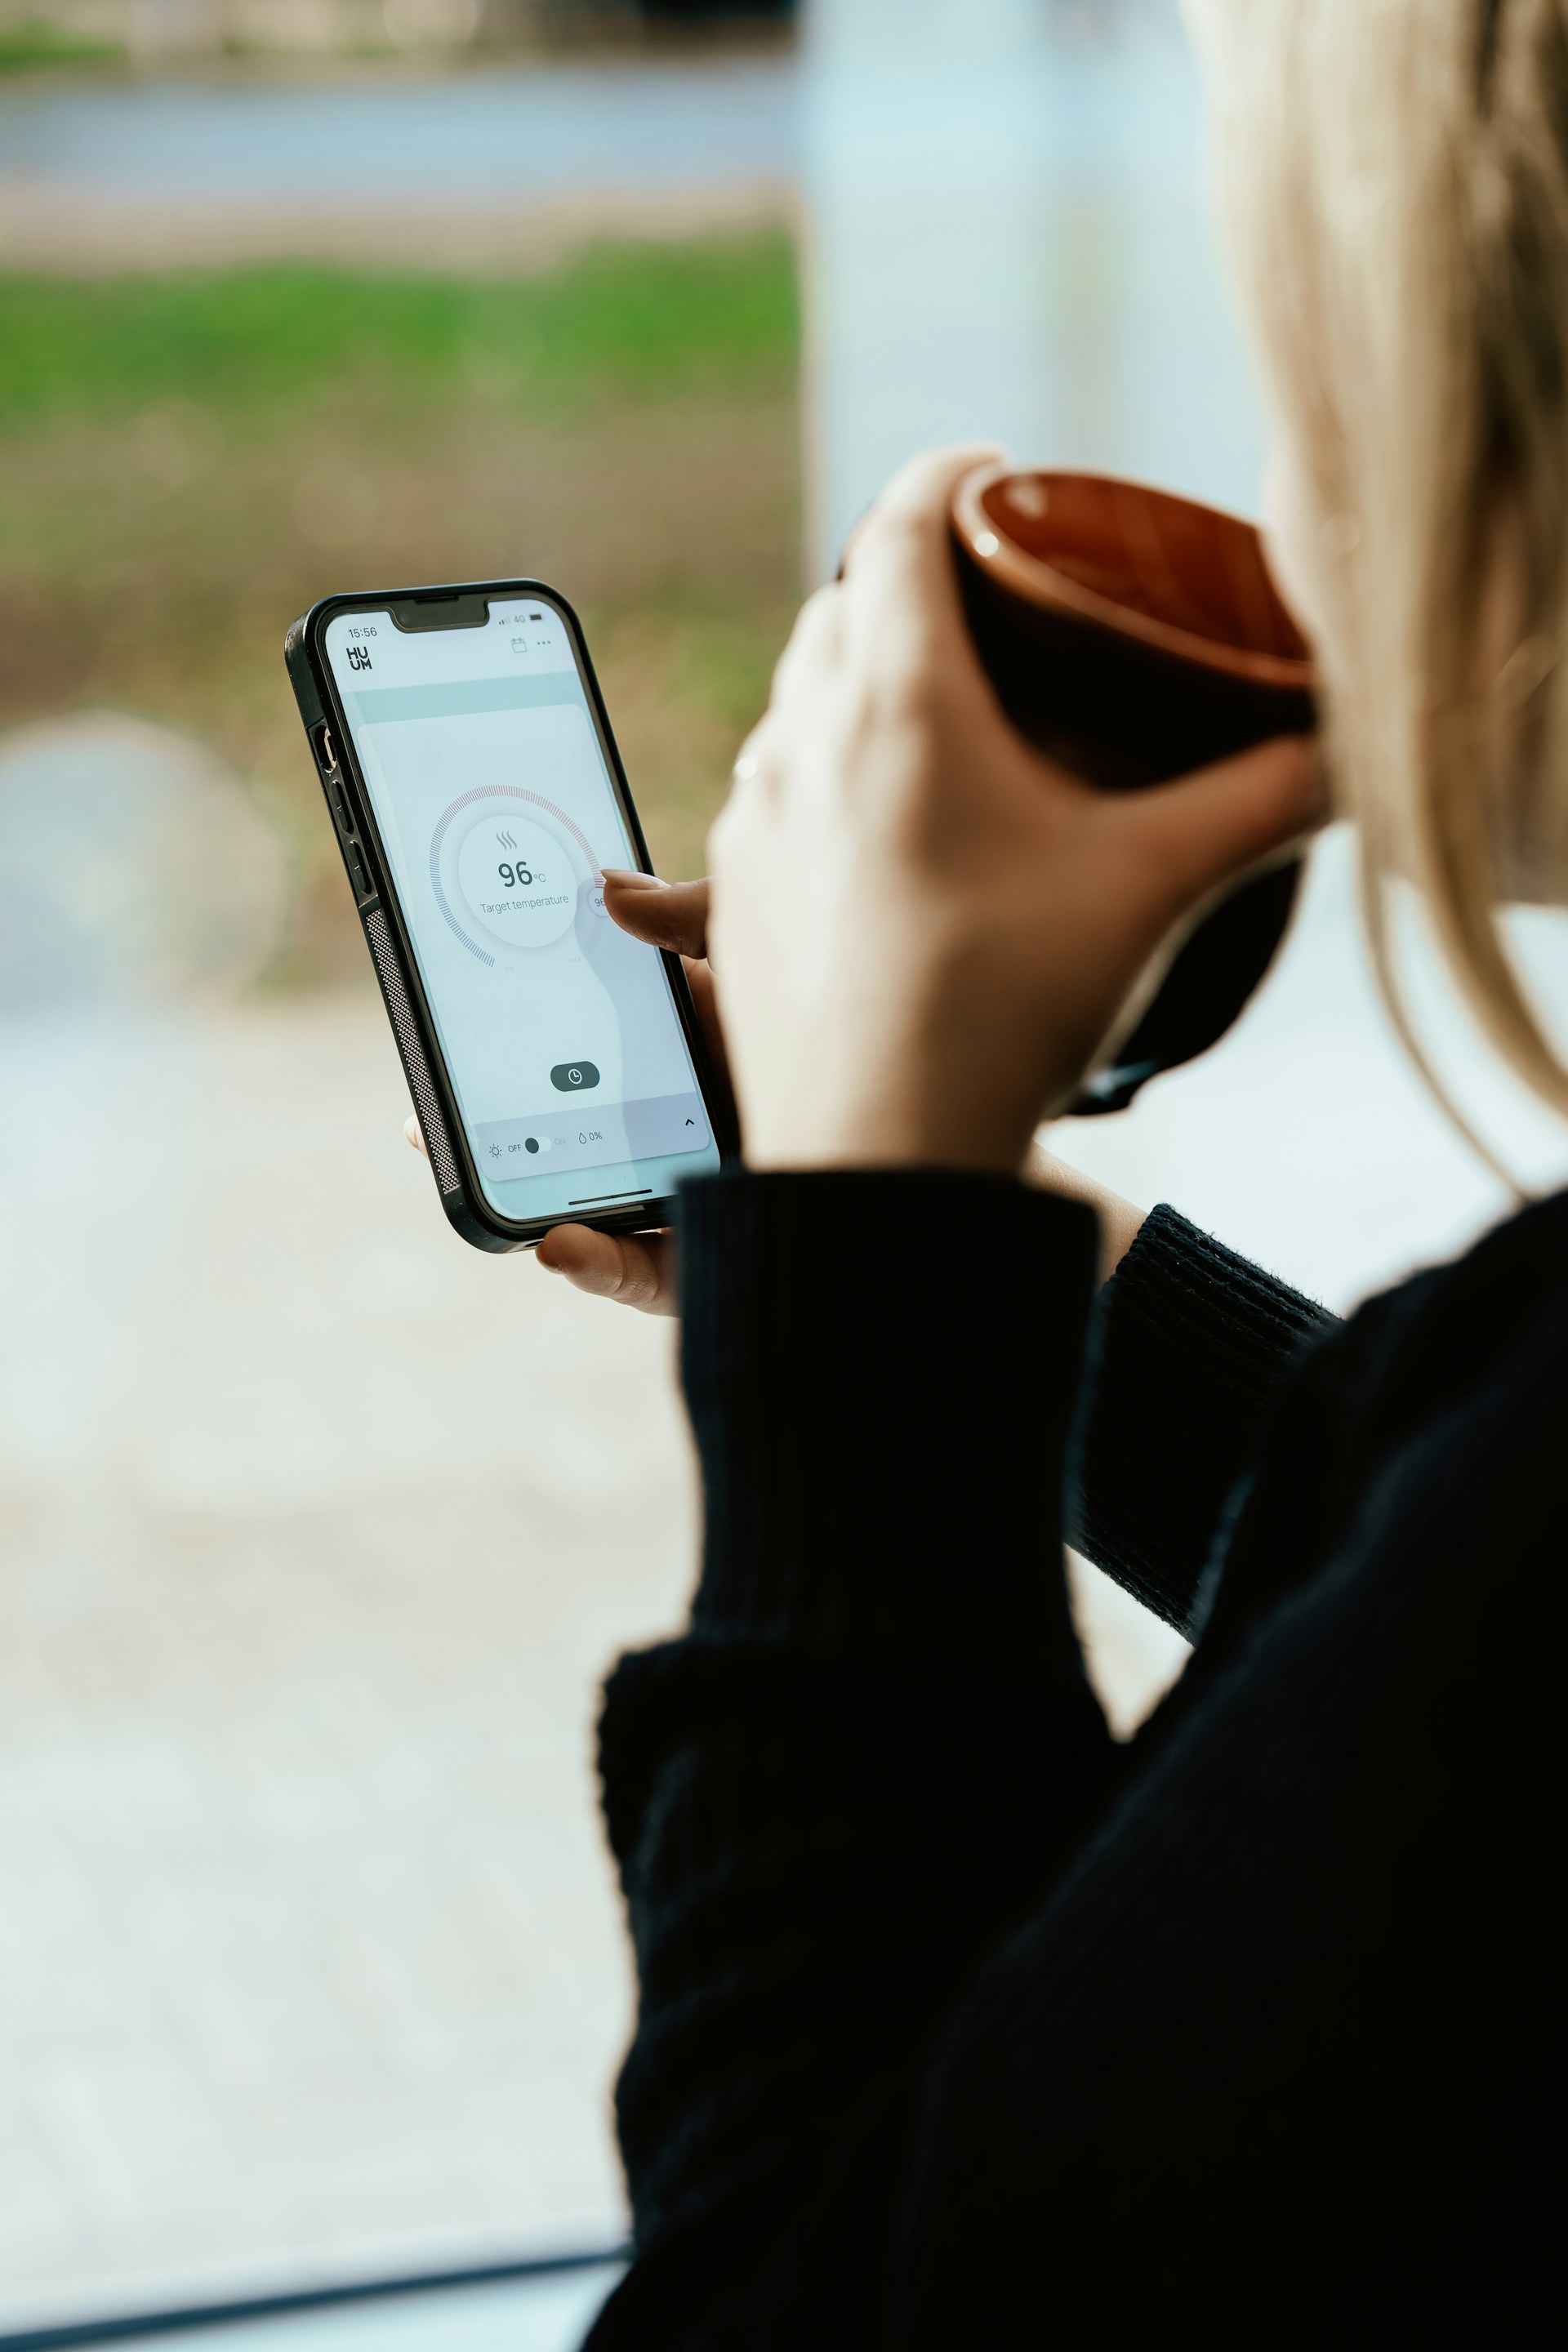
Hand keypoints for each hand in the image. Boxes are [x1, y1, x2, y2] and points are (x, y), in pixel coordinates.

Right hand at [402, 869, 1149, 1306]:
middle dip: (487, 1123)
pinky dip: (598, 1264)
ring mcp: (705, 1196)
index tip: (434, 1027)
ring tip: (463, 1167)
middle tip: (423, 1107)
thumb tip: (607, 886)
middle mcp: (685, 1130)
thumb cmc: (896, 1019)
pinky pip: (650, 1276)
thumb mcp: (787, 951)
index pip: (575, 1043)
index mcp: (687, 1051)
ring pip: (586, 1206)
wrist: (998, 1125)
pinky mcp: (734, 1258)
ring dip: (521, 1193)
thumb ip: (699, 919)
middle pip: (563, 1134)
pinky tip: (555, 1243)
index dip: (502, 1039)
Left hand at [708, 445, 1322, 1174]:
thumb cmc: (1003, 1008)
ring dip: (853, 681)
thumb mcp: (1154, 886)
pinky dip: (817, 776)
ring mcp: (754, 823)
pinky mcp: (735, 901)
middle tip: (980, 600)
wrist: (877, 1159)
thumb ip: (1263, 800)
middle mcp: (802, 741)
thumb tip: (1345, 752)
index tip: (990, 471)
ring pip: (794, 702)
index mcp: (899, 702)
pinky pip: (769, 796)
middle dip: (905, 581)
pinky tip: (868, 829)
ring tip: (931, 715)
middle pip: (841, 607)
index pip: (897, 526)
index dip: (948, 477)